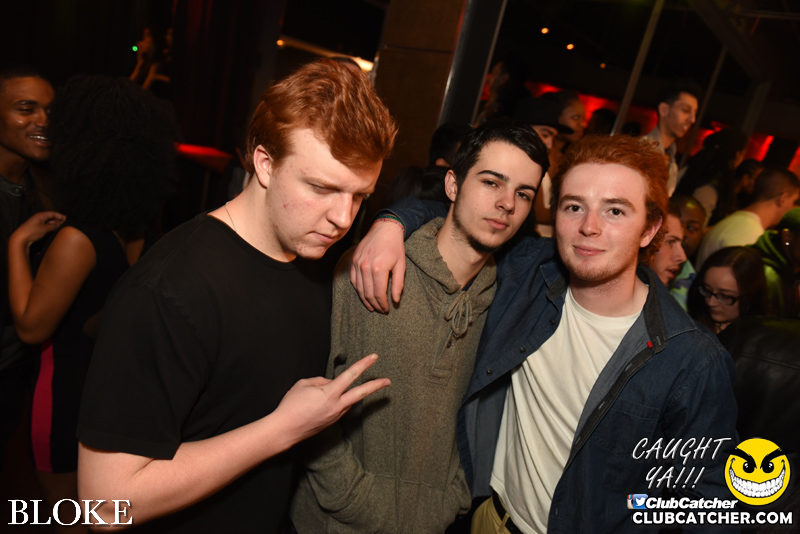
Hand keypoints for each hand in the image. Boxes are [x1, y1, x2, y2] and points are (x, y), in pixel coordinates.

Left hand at [11, 211, 65, 246]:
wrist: (21, 238)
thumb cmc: (32, 231)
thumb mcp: (44, 228)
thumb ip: (53, 226)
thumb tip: (60, 223)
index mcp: (41, 215)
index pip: (53, 213)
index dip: (60, 216)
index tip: (67, 219)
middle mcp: (39, 217)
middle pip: (51, 217)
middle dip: (58, 219)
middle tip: (65, 224)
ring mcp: (38, 222)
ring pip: (49, 221)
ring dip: (55, 224)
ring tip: (61, 227)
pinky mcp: (37, 227)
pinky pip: (46, 225)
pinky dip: (50, 227)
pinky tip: (54, 230)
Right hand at [274, 354, 389, 444]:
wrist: (284, 430)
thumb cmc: (291, 406)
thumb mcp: (303, 384)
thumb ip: (321, 381)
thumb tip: (331, 384)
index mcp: (330, 393)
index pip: (351, 375)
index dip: (363, 364)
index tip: (374, 357)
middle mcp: (337, 406)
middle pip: (362, 393)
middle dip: (376, 386)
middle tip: (387, 381)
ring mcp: (336, 416)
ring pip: (349, 400)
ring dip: (348, 394)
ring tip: (325, 393)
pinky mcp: (332, 422)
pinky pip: (340, 408)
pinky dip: (338, 401)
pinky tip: (325, 402)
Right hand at [349, 220, 406, 312]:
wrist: (384, 229)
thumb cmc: (395, 247)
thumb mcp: (401, 265)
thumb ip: (398, 284)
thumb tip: (395, 301)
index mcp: (379, 269)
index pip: (379, 294)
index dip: (382, 304)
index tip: (386, 309)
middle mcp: (365, 267)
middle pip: (368, 293)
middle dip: (374, 304)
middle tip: (380, 310)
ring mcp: (357, 264)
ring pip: (359, 288)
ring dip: (365, 299)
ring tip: (371, 306)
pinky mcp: (353, 261)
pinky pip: (353, 280)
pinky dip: (358, 289)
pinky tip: (363, 294)